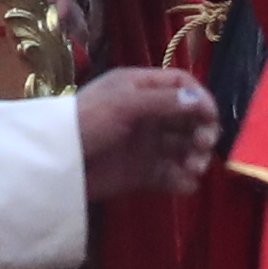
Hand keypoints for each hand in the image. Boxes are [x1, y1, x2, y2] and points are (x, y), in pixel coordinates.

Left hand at [75, 65, 221, 205]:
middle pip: (188, 118)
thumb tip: (200, 100)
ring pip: (183, 148)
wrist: (57, 162)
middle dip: (201, 130)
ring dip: (195, 156)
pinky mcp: (141, 172)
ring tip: (193, 167)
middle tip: (203, 146)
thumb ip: (163, 101)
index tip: (211, 117)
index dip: (200, 99)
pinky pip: (171, 175)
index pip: (181, 85)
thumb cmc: (87, 121)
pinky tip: (185, 183)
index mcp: (140, 87)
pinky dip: (182, 180)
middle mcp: (147, 113)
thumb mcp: (123, 103)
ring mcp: (145, 144)